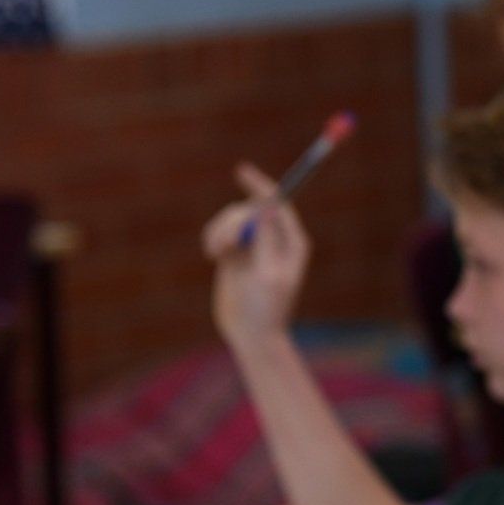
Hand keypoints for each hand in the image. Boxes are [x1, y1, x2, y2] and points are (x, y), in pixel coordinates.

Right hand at [202, 163, 310, 347]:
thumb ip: (265, 241)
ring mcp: (253, 244)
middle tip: (226, 245)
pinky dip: (213, 236)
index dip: (260, 185)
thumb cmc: (267, 307)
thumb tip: (265, 208)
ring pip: (231, 218)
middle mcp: (273, 238)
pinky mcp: (234, 253)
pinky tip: (212, 254)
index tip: (241, 171)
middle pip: (249, 208)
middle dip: (234, 221)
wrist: (252, 333)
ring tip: (217, 252)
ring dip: (220, 229)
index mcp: (291, 240)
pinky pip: (219, 231)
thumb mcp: (268, 274)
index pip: (276, 203)